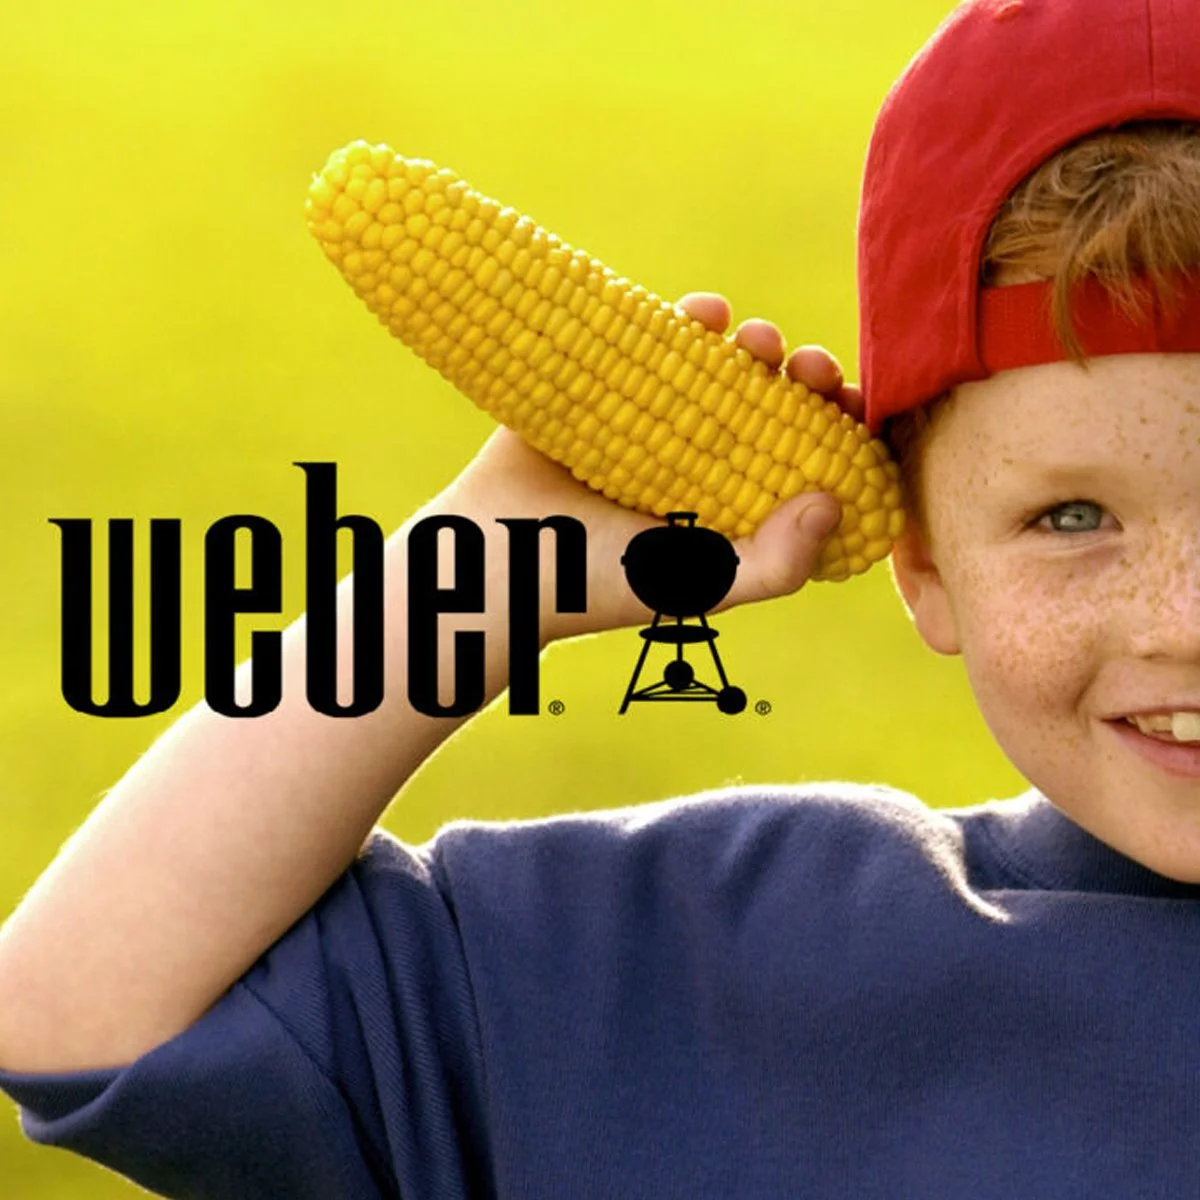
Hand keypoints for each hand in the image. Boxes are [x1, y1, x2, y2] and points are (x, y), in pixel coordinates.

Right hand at [441, 292, 858, 642]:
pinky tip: (706, 311)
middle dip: (800, 378)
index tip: (852, 405)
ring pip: (718, 369)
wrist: (492, 556)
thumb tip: (832, 503)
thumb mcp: (701, 586)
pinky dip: (685, 320)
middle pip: (768, 406)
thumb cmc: (598, 585)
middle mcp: (698, 464)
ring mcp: (653, 422)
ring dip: (750, 344)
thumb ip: (775, 567)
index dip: (834, 429)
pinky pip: (653, 342)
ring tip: (755, 338)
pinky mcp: (605, 387)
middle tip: (808, 367)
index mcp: (728, 509)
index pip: (799, 460)